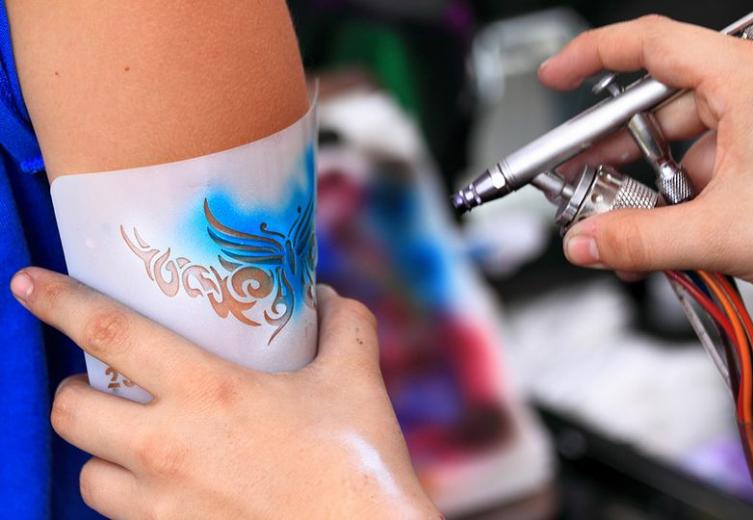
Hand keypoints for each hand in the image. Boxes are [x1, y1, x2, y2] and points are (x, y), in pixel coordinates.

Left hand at [10, 267, 437, 518]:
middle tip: (95, 382)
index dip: (61, 301)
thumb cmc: (358, 462)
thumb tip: (328, 297)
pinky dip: (132, 498)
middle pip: (71, 413)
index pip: (111, 333)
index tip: (27, 282)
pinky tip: (168, 487)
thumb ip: (343, 325)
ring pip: (88, 476)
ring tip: (131, 441)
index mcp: (207, 392)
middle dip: (68, 391)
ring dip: (99, 452)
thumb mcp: (355, 378)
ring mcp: (164, 506)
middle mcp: (168, 449)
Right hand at [538, 15, 752, 290]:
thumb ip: (642, 240)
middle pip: (658, 110)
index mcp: (750, 81)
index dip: (591, 55)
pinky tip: (660, 237)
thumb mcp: (727, 231)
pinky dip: (678, 204)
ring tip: (622, 229)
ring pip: (683, 148)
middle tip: (579, 186)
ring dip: (646, 192)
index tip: (556, 76)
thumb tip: (588, 243)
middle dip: (612, 156)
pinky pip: (707, 172)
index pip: (649, 45)